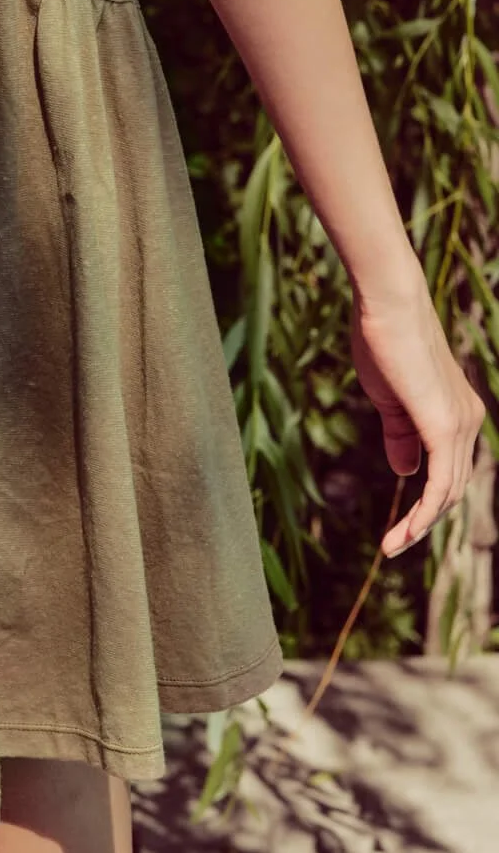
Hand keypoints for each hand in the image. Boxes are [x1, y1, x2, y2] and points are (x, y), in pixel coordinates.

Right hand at [349, 279, 488, 556]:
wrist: (388, 305)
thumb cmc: (385, 342)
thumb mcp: (389, 399)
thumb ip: (400, 436)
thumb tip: (404, 472)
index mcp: (458, 414)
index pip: (448, 470)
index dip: (425, 502)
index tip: (399, 525)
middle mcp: (468, 422)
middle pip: (452, 488)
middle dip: (423, 522)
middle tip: (393, 545)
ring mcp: (460, 425)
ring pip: (447, 492)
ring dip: (419, 525)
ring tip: (392, 546)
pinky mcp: (444, 426)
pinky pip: (439, 484)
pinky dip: (422, 514)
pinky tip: (403, 532)